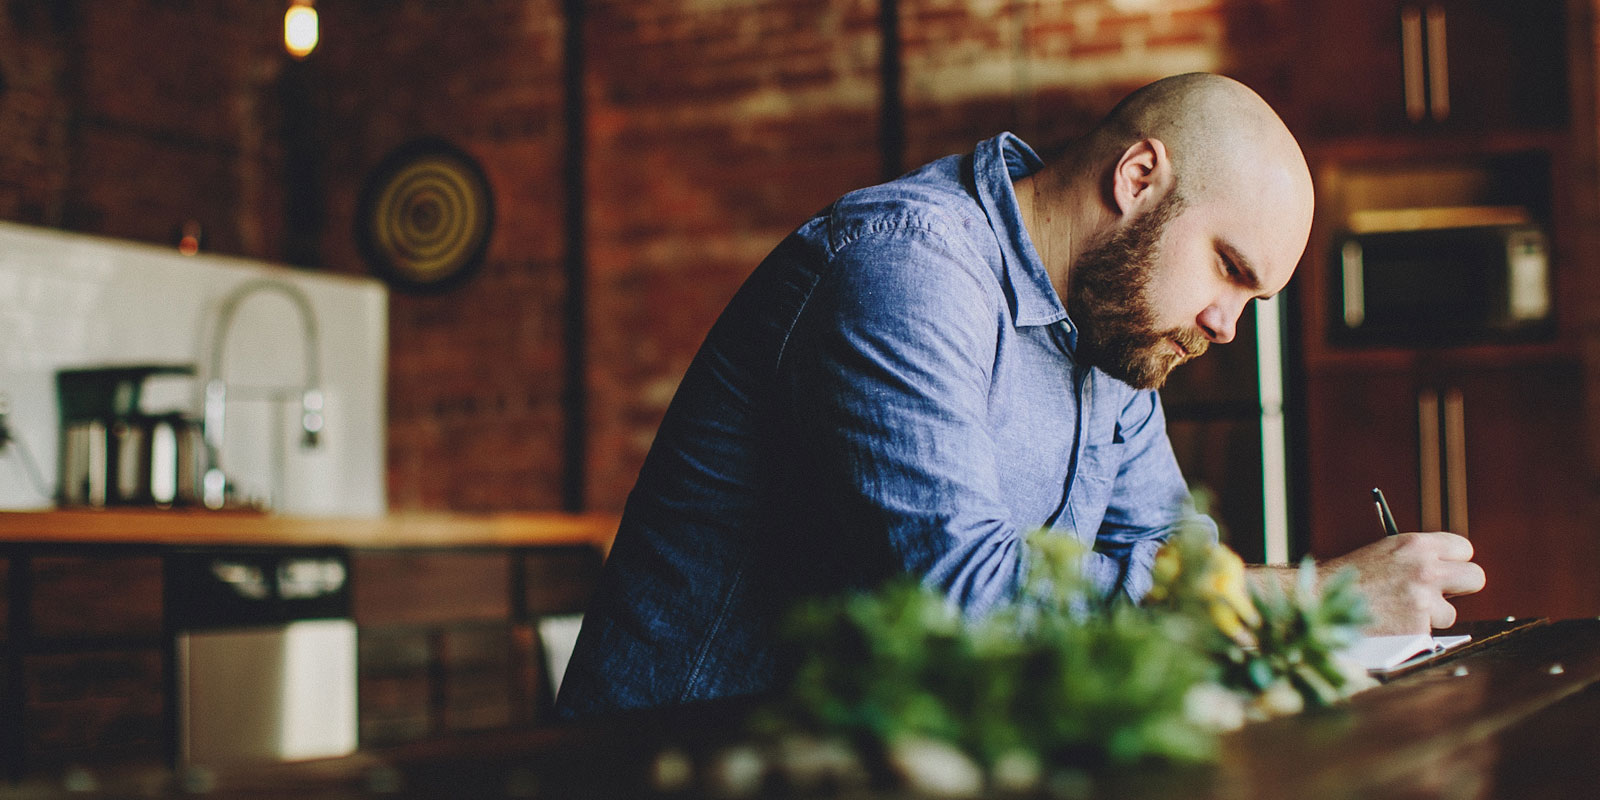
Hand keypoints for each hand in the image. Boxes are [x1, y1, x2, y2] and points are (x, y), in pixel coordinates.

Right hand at [1321, 532, 1485, 633]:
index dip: (1455, 560)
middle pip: (1475, 577)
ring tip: (1398, 611)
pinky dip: (1412, 632)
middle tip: (1443, 593)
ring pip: (1450, 612)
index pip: (1464, 549)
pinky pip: (1429, 632)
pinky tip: (1391, 624)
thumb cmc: (1350, 577)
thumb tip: (1448, 570)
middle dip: (1461, 587)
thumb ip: (1418, 557)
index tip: (1447, 568)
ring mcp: (1424, 600)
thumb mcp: (1386, 552)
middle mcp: (1425, 569)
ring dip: (1430, 616)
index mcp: (1416, 545)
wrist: (1319, 600)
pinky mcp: (1418, 627)